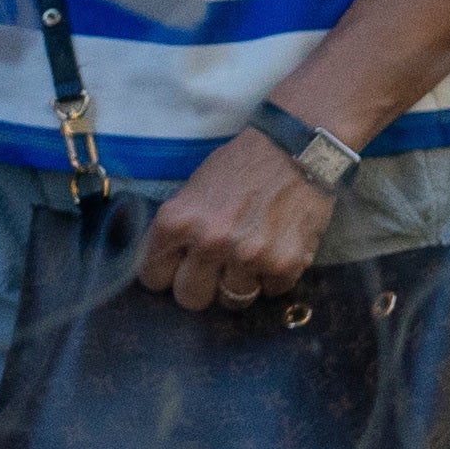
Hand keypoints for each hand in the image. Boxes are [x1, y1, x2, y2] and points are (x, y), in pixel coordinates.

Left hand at [135, 132, 338, 309]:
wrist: (296, 149)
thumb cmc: (241, 165)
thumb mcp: (194, 190)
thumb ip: (180, 228)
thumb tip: (173, 262)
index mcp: (177, 222)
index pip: (153, 277)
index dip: (167, 273)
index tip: (180, 267)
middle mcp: (209, 243)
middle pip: (190, 298)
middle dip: (201, 287)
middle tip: (216, 271)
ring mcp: (248, 257)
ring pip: (233, 300)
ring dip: (241, 282)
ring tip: (252, 259)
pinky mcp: (285, 263)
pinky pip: (272, 290)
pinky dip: (274, 276)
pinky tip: (278, 251)